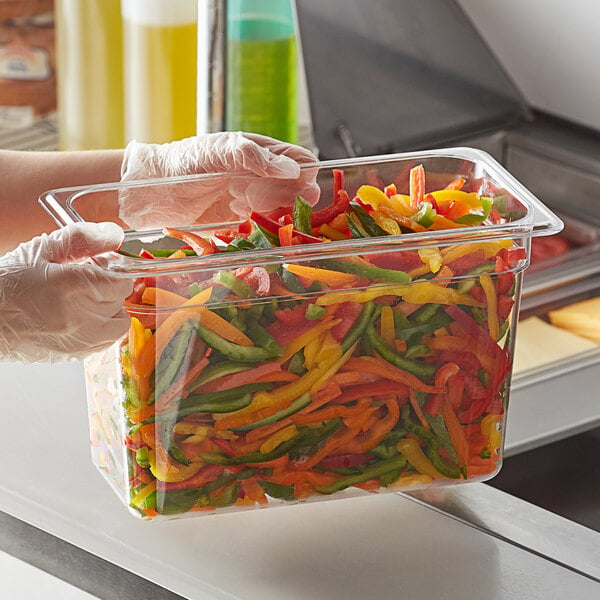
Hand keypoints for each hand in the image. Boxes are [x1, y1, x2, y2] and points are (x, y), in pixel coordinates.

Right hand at [0, 223, 132, 362]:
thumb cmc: (6, 285)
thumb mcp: (41, 250)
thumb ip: (82, 239)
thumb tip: (114, 234)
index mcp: (72, 286)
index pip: (121, 280)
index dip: (113, 269)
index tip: (100, 265)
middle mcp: (80, 316)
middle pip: (120, 298)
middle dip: (108, 286)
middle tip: (85, 280)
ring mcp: (79, 339)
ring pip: (119, 322)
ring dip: (110, 309)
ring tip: (85, 300)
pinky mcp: (75, 355)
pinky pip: (106, 341)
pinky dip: (102, 328)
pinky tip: (81, 317)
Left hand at [119, 131, 319, 229]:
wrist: (153, 190)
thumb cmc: (184, 162)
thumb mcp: (219, 151)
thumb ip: (253, 157)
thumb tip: (293, 170)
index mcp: (261, 154)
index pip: (299, 162)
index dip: (308, 175)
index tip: (306, 191)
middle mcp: (261, 178)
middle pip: (296, 190)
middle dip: (301, 201)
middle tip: (293, 212)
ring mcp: (252, 201)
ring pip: (284, 212)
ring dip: (287, 220)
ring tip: (280, 226)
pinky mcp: (240, 223)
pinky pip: (264, 229)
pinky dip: (269, 233)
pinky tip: (265, 236)